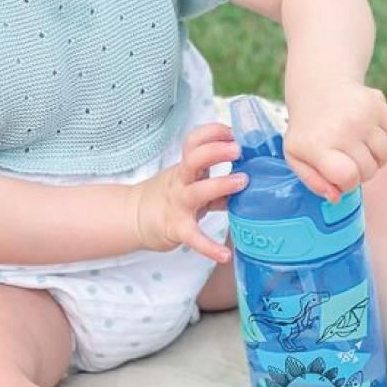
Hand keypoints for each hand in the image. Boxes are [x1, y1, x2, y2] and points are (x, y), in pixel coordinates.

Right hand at [127, 123, 247, 263]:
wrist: (136, 217)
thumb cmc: (172, 196)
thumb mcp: (191, 181)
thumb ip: (216, 178)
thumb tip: (250, 172)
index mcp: (185, 168)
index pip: (193, 141)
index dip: (212, 132)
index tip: (231, 131)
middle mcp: (181, 182)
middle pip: (194, 159)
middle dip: (216, 151)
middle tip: (238, 149)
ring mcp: (179, 205)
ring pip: (197, 191)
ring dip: (221, 184)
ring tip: (243, 181)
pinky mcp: (178, 228)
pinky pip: (194, 238)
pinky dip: (209, 247)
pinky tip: (225, 255)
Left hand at [284, 79, 386, 200]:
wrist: (318, 87)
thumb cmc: (308, 129)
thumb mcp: (296, 156)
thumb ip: (313, 181)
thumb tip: (336, 197)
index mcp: (317, 145)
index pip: (349, 178)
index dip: (348, 183)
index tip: (340, 174)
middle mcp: (341, 129)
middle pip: (369, 170)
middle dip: (360, 170)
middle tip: (345, 156)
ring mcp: (362, 115)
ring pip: (385, 155)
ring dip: (373, 155)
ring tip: (355, 143)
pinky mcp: (378, 104)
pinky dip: (382, 135)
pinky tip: (363, 127)